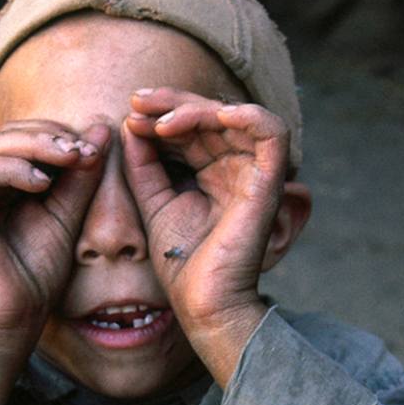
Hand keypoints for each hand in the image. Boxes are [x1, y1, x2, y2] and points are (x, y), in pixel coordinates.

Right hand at [0, 120, 106, 339]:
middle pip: (9, 134)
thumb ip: (80, 174)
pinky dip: (14, 168)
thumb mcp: (67, 213)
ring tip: (71, 159)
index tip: (96, 149)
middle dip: (51, 137)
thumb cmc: (36, 273)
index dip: (59, 136)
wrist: (12, 317)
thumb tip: (102, 128)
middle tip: (84, 150)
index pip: (25, 137)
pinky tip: (42, 182)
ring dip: (38, 146)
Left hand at [122, 88, 284, 344]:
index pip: (192, 125)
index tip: (130, 113)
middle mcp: (236, 167)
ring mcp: (253, 173)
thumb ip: (144, 164)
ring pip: (236, 116)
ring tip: (163, 122)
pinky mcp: (269, 182)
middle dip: (173, 102)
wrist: (202, 302)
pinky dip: (246, 116)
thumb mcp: (153, 202)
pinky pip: (273, 133)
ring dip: (198, 109)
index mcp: (212, 170)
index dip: (163, 111)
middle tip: (139, 103)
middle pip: (211, 113)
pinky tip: (208, 118)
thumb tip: (131, 121)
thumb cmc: (181, 261)